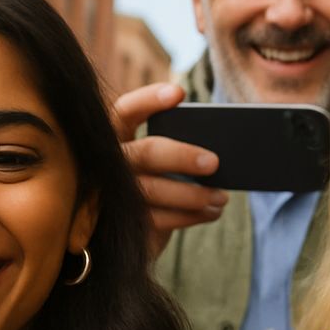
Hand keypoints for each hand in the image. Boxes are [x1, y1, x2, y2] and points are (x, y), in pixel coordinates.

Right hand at [112, 83, 227, 254]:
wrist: (131, 236)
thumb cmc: (154, 188)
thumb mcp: (160, 166)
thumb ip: (175, 150)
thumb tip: (215, 151)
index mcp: (115, 138)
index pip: (125, 111)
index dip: (149, 100)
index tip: (180, 93)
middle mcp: (108, 163)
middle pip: (146, 152)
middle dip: (182, 156)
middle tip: (214, 162)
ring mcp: (111, 195)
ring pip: (152, 189)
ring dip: (193, 194)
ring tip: (221, 196)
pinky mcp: (123, 224)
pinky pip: (159, 219)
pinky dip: (190, 215)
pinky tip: (211, 211)